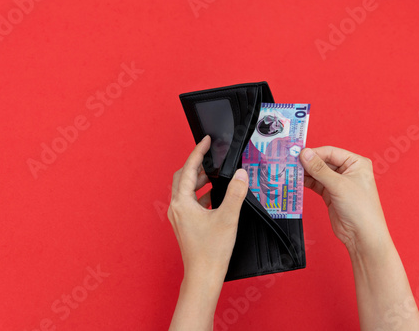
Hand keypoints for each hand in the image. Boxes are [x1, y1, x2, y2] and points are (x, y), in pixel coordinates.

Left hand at [167, 135, 248, 281]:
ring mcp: (179, 217)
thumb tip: (241, 174)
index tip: (206, 141)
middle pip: (183, 177)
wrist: (203, 277)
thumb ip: (235, 193)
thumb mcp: (227, 217)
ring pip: (186, 190)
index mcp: (182, 203)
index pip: (189, 169)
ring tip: (216, 176)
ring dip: (200, 181)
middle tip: (211, 157)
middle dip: (197, 165)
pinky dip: (201, 195)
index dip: (198, 152)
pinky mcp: (185, 225)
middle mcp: (177, 208)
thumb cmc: (211, 252)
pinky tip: (215, 198)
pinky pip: (190, 202)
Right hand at [300, 146, 389, 253]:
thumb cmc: (361, 209)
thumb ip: (320, 169)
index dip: (314, 153)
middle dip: (308, 163)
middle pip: (323, 162)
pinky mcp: (331, 194)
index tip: (298, 155)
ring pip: (318, 173)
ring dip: (305, 173)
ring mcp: (339, 183)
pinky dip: (307, 183)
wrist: (362, 235)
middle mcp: (348, 171)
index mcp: (356, 163)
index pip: (331, 152)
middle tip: (291, 163)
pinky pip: (316, 184)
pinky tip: (297, 181)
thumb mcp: (339, 185)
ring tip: (291, 172)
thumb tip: (306, 154)